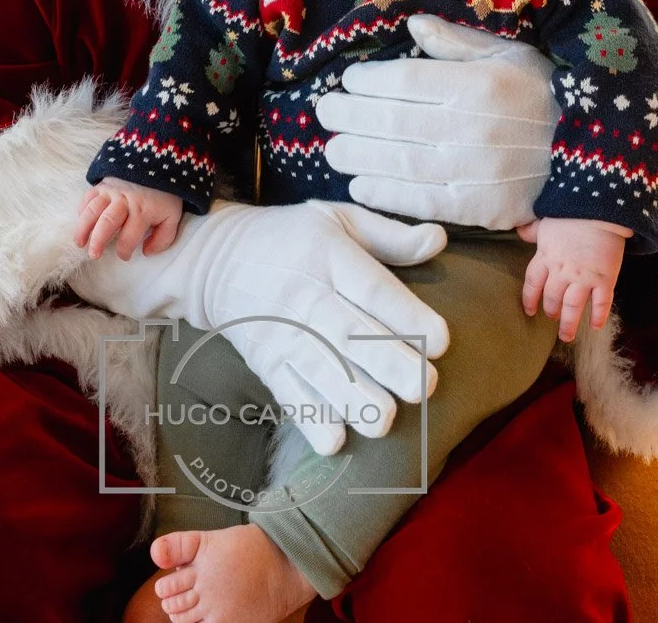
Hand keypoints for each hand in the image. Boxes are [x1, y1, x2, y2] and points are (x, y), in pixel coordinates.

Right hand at [75, 178, 182, 259]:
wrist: (158, 165)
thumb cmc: (164, 196)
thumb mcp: (172, 217)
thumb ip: (163, 238)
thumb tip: (146, 252)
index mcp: (142, 211)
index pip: (129, 236)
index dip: (124, 251)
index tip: (124, 256)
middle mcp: (124, 201)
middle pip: (107, 222)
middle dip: (98, 241)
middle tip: (93, 255)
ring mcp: (111, 191)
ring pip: (93, 210)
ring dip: (83, 228)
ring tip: (80, 243)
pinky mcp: (103, 184)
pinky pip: (88, 196)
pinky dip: (82, 209)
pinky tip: (81, 222)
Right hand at [76, 199, 450, 455]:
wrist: (216, 261)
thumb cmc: (290, 239)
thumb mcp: (336, 219)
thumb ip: (389, 235)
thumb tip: (439, 240)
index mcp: (329, 255)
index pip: (371, 287)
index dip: (406, 314)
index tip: (441, 340)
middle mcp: (306, 296)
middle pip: (349, 334)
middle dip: (388, 364)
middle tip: (424, 387)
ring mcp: (284, 334)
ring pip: (320, 370)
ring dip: (353, 399)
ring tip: (385, 419)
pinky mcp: (267, 364)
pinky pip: (289, 394)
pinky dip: (310, 418)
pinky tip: (336, 439)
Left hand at [318, 14, 556, 227]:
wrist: (595, 153)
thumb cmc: (544, 94)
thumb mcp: (511, 54)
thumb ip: (458, 41)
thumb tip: (412, 25)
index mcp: (479, 84)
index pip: (407, 81)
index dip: (369, 82)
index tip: (348, 81)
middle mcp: (475, 127)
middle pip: (394, 122)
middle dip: (350, 118)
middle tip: (325, 114)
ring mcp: (477, 171)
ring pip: (401, 163)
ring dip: (359, 157)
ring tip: (333, 150)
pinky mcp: (482, 208)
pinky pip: (422, 202)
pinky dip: (387, 195)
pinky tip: (361, 185)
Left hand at [518, 217, 628, 342]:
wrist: (600, 211)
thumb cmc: (571, 214)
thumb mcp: (546, 221)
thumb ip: (533, 231)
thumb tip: (519, 230)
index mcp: (546, 258)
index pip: (532, 283)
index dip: (530, 299)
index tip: (529, 310)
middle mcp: (562, 272)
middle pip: (552, 298)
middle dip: (551, 311)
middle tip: (552, 319)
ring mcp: (584, 278)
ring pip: (573, 307)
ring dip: (569, 323)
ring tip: (566, 336)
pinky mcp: (605, 280)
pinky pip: (601, 303)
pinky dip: (598, 316)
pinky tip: (595, 326)